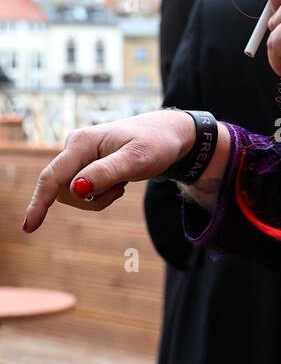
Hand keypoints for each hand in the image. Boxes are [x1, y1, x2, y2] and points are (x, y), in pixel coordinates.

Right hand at [22, 109, 197, 233]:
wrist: (167, 136)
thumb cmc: (155, 144)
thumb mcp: (136, 159)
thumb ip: (106, 173)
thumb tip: (76, 189)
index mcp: (81, 142)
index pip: (53, 176)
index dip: (40, 202)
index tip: (29, 227)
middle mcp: (74, 147)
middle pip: (64, 191)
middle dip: (91, 200)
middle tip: (122, 189)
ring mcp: (77, 157)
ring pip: (73, 195)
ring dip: (98, 198)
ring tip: (122, 183)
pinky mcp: (83, 166)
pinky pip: (83, 193)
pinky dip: (102, 195)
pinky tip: (119, 183)